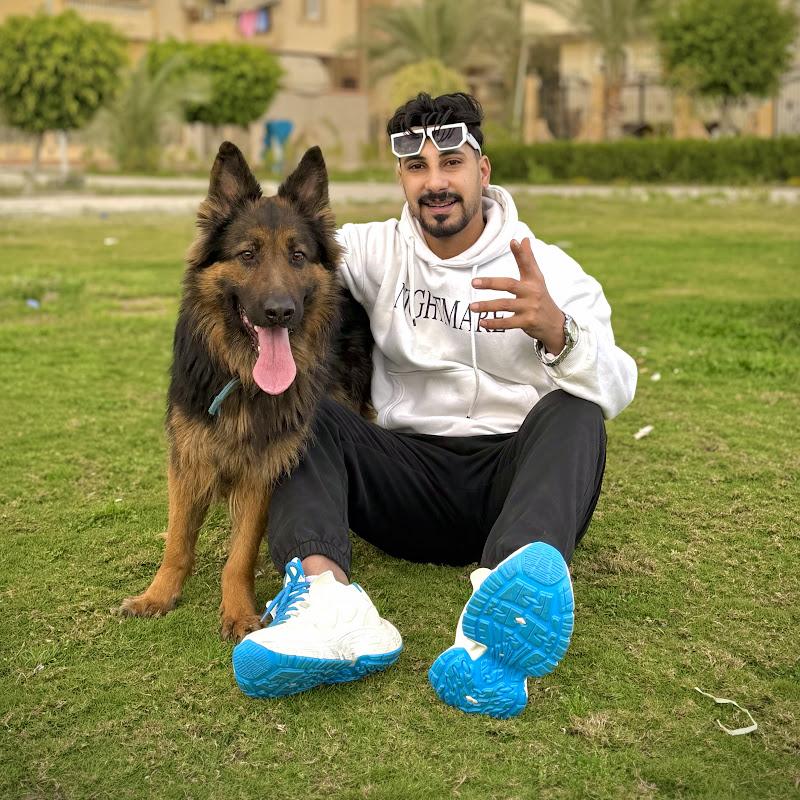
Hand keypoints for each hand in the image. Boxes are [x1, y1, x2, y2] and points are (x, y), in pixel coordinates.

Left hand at [470, 238, 565, 352]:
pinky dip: (494, 323)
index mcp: (533, 280)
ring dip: (487, 306)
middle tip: (473, 282)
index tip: (513, 241)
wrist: (555, 324)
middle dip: (490, 283)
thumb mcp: (537, 278)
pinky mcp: (527, 322)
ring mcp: (530, 307)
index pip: (526, 264)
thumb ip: (529, 259)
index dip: (520, 253)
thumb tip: (524, 238)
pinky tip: (482, 322)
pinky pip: (507, 323)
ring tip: (472, 306)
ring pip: (505, 305)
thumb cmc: (541, 296)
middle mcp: (532, 292)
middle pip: (509, 285)